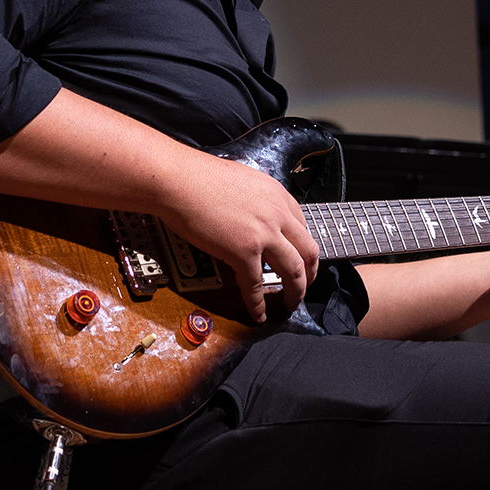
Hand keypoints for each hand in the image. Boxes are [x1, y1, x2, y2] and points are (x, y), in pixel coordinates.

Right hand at [158, 155, 318, 323]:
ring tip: (290, 303)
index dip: (304, 247)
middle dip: (310, 274)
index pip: (303, 226)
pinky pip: (256, 286)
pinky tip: (258, 313)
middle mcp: (277, 214)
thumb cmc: (198, 176)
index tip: (301, 258)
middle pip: (309, 251)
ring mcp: (263, 234)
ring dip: (295, 292)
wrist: (178, 180)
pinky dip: (258, 303)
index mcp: (277, 195)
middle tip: (304, 285)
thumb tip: (252, 215)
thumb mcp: (241, 181)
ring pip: (294, 271)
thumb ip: (255, 200)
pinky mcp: (243, 252)